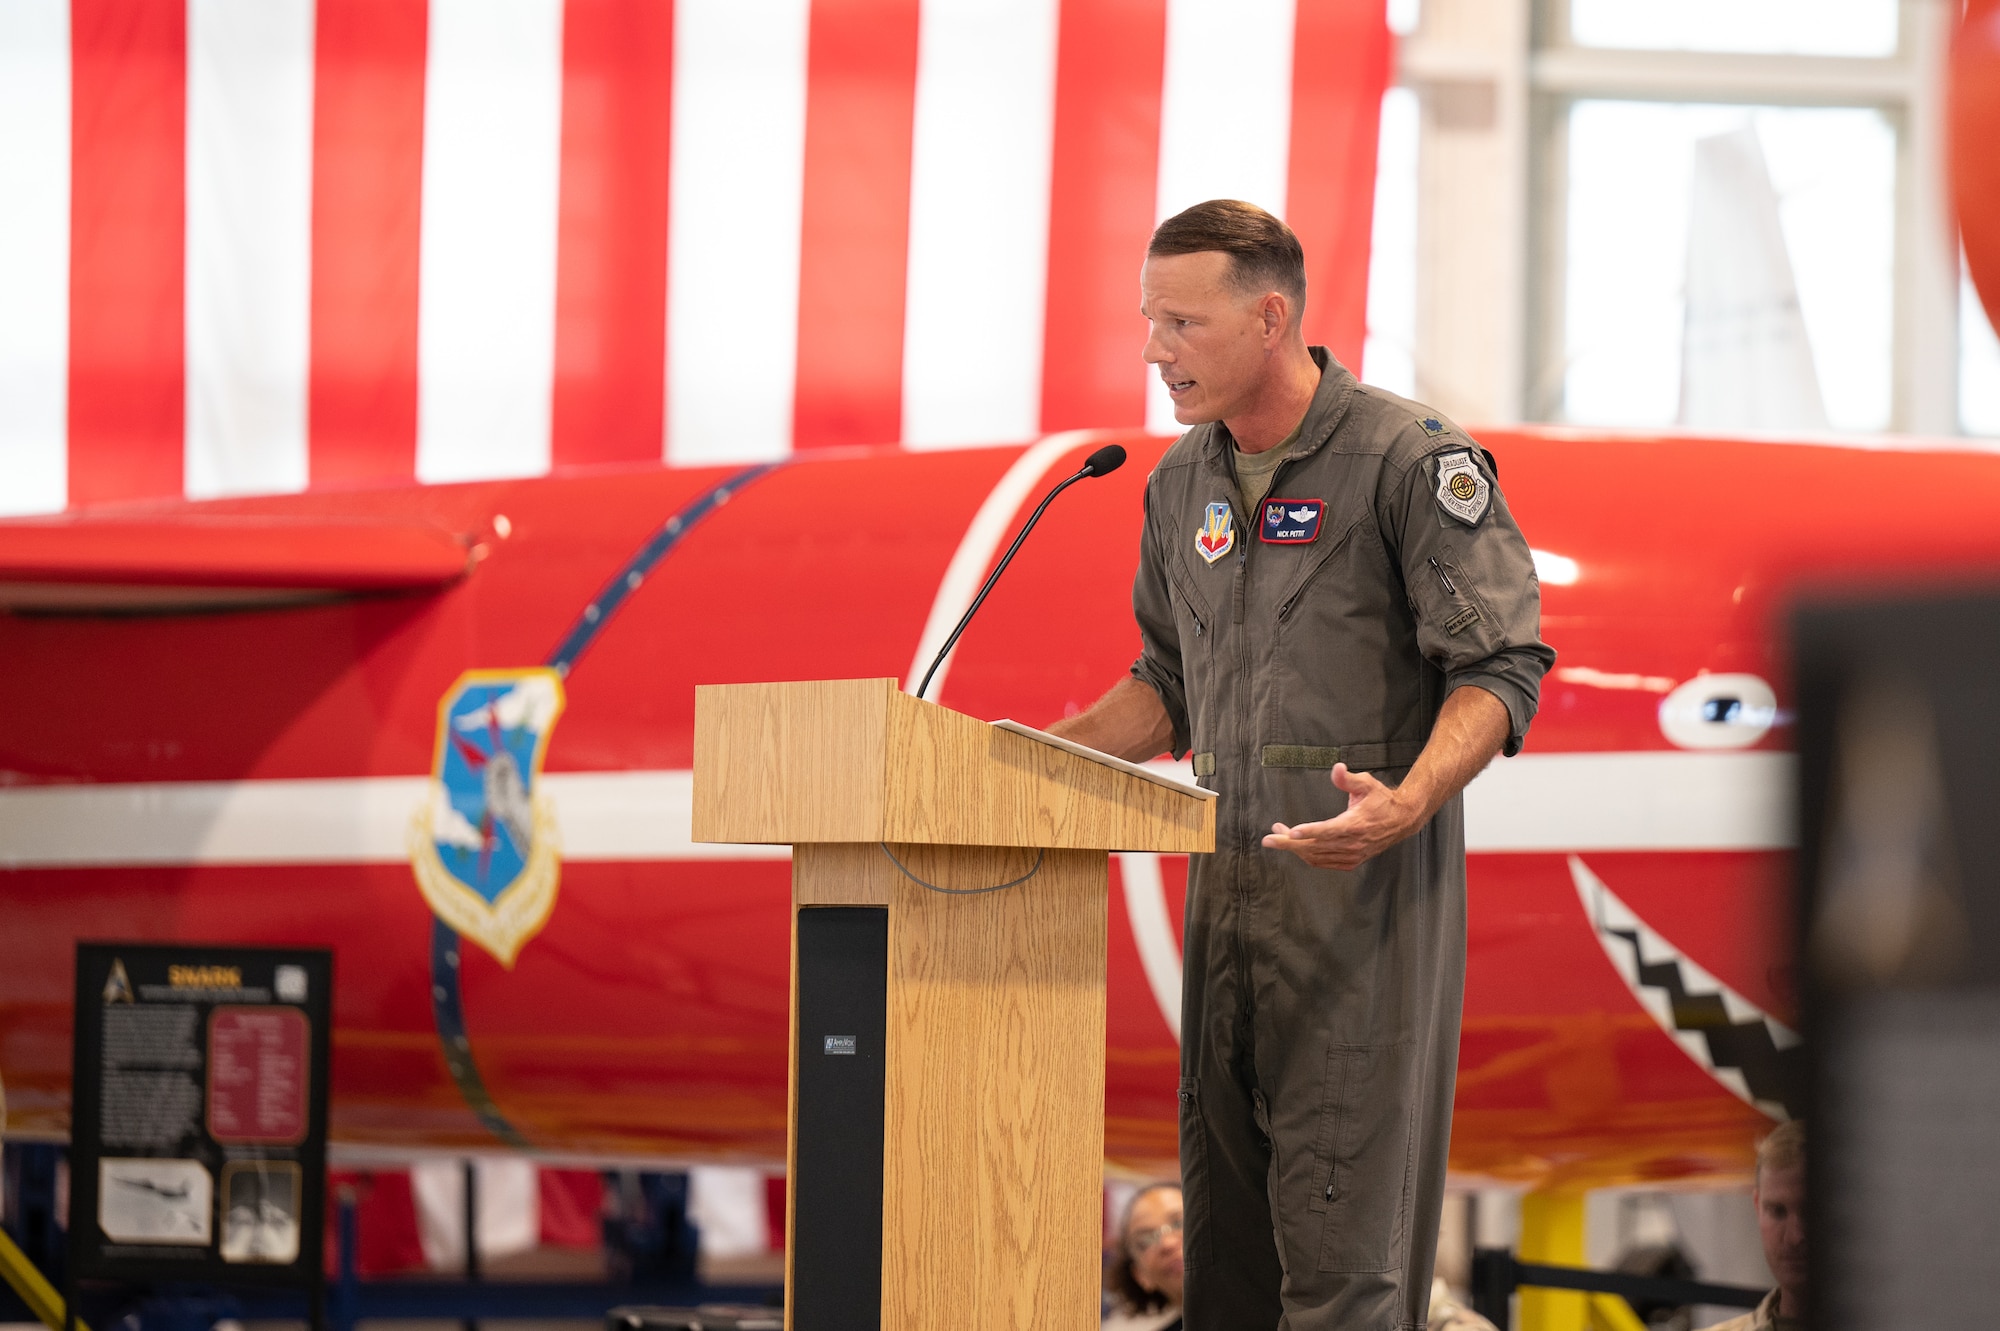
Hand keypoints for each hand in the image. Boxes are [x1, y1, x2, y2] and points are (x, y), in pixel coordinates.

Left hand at [1261, 763, 1421, 870]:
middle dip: (1289, 843)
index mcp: (1355, 824)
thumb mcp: (1367, 784)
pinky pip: (1323, 862)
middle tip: (1268, 839)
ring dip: (1295, 848)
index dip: (1310, 831)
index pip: (1329, 830)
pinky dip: (1307, 856)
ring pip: (1316, 856)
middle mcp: (1353, 843)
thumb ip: (1348, 779)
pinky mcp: (1351, 861)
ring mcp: (1352, 855)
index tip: (1291, 831)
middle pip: (1316, 847)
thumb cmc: (1381, 799)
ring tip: (1278, 835)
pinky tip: (1296, 846)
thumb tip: (1337, 767)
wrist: (1401, 821)